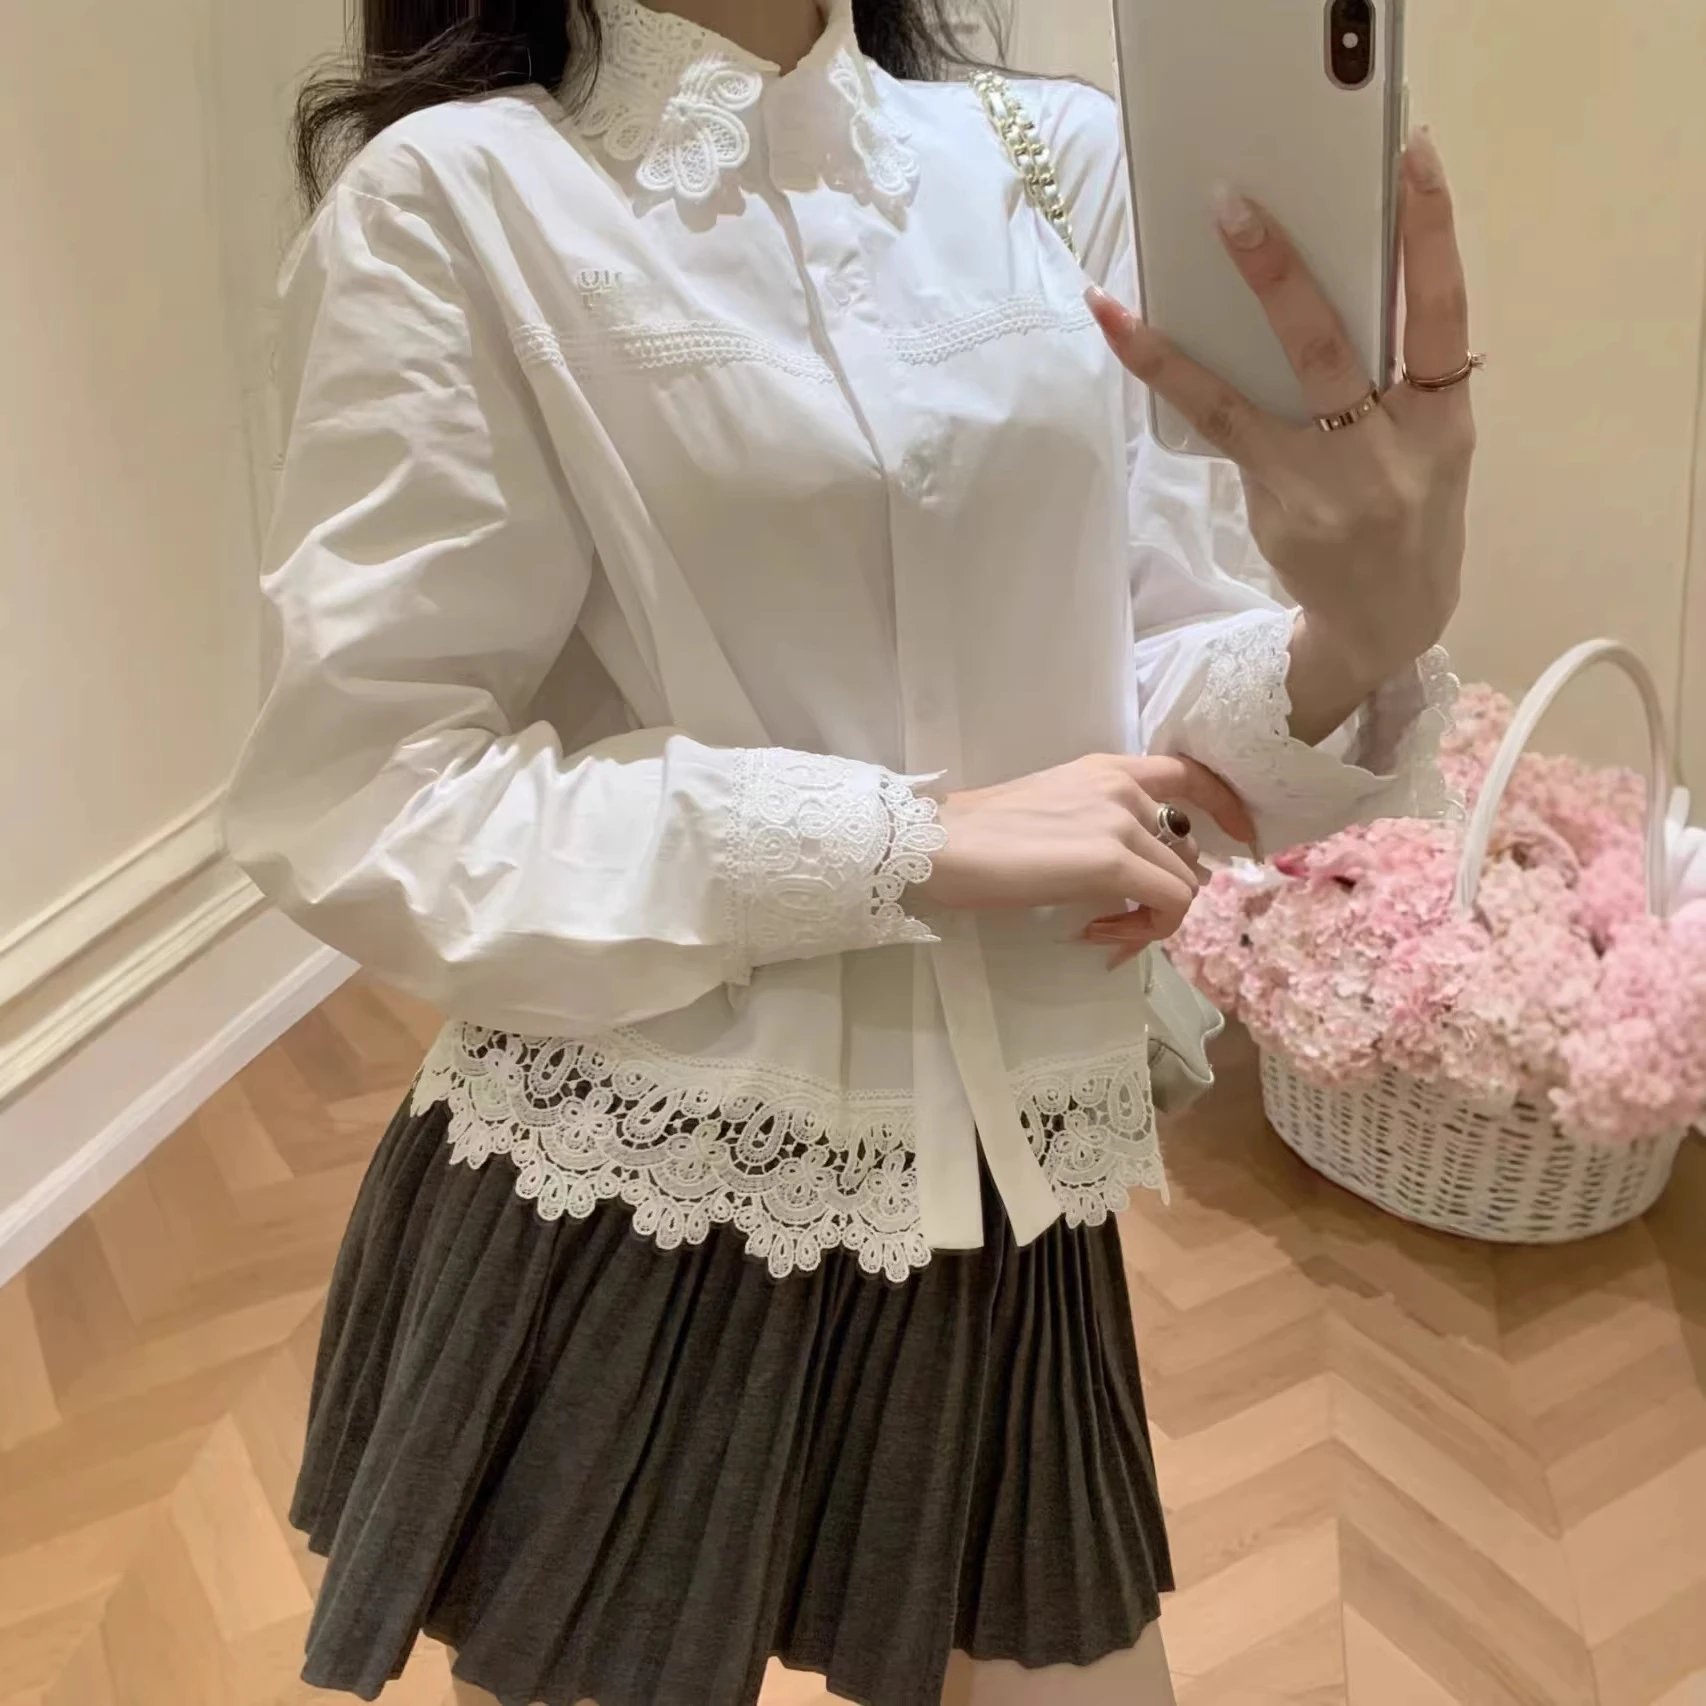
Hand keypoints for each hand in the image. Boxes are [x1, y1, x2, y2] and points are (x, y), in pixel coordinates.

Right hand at [921, 755, 1254, 958]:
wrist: (939, 844)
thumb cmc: (976, 835)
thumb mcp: (1051, 811)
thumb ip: (1098, 825)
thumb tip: (1133, 870)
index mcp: (1106, 768)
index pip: (1190, 774)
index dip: (1225, 807)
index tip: (1236, 843)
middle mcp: (1122, 787)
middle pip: (1187, 851)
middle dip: (1163, 895)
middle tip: (1117, 925)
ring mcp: (1121, 822)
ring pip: (1183, 884)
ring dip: (1150, 921)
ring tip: (1101, 934)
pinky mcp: (1113, 861)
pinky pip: (1170, 905)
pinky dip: (1147, 932)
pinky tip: (1101, 938)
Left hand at [1087, 128, 1474, 704]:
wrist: (1388, 622)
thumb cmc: (1409, 513)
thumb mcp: (1432, 446)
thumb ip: (1399, 378)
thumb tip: (1315, 287)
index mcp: (1444, 417)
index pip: (1443, 309)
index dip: (1431, 231)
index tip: (1411, 153)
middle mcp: (1389, 446)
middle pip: (1332, 345)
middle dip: (1281, 272)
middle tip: (1233, 204)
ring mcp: (1326, 479)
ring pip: (1252, 389)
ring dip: (1185, 340)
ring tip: (1127, 289)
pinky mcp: (1276, 499)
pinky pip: (1214, 423)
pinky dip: (1164, 372)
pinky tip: (1121, 330)